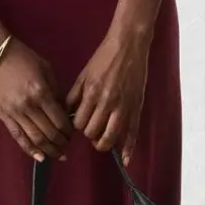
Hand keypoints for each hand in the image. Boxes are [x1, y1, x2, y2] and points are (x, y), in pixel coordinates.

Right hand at [0, 37, 72, 162]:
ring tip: (58, 155)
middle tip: (68, 147)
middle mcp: (29, 106)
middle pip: (49, 133)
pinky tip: (40, 157)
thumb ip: (56, 91)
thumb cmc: (23, 57)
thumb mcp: (46, 69)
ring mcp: (14, 112)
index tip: (73, 134)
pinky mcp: (3, 116)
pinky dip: (30, 149)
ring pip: (35, 139)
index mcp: (41, 93)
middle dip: (61, 143)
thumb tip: (65, 112)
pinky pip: (18, 137)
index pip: (59, 120)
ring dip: (49, 150)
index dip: (68, 131)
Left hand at [65, 30, 150, 164]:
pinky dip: (129, 148)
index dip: (77, 127)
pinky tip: (125, 159)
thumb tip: (68, 113)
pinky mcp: (136, 107)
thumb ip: (75, 95)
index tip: (79, 123)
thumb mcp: (84, 74)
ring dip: (103, 143)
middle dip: (89, 134)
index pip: (79, 123)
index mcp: (91, 94)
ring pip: (110, 136)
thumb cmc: (104, 57)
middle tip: (90, 129)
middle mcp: (107, 103)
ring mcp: (123, 106)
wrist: (128, 45)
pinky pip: (133, 132)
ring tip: (100, 141)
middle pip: (93, 132)